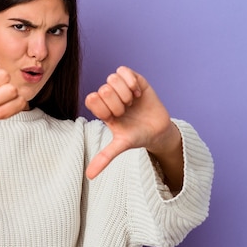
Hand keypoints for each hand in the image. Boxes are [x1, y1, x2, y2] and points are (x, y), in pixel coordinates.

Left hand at [84, 66, 181, 186]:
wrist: (158, 131)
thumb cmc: (137, 137)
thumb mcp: (120, 146)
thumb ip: (104, 157)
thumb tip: (89, 176)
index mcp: (102, 109)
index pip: (91, 99)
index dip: (104, 109)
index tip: (116, 118)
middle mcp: (109, 96)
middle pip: (103, 89)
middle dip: (117, 103)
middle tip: (127, 111)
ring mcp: (121, 87)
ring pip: (111, 78)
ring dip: (124, 92)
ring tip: (132, 101)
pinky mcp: (134, 80)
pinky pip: (123, 70)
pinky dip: (130, 80)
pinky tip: (138, 92)